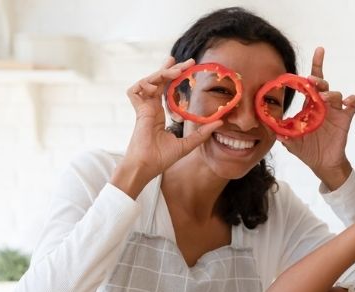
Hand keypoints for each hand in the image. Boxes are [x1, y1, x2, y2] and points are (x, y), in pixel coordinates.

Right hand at [113, 57, 222, 197]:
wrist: (147, 166)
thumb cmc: (162, 158)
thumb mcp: (187, 144)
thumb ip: (202, 133)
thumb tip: (220, 123)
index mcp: (159, 114)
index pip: (166, 89)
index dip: (174, 77)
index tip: (187, 68)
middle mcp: (150, 108)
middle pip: (158, 81)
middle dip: (170, 68)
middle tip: (187, 62)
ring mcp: (143, 109)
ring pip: (148, 82)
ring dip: (161, 74)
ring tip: (176, 71)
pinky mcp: (137, 111)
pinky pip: (134, 91)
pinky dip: (143, 84)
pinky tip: (156, 86)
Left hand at [280, 47, 354, 189]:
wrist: (323, 164)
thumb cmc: (307, 150)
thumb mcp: (291, 142)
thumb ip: (282, 134)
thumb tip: (270, 129)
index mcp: (309, 105)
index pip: (310, 83)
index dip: (316, 66)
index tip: (319, 50)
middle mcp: (322, 104)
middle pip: (323, 84)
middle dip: (318, 79)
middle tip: (312, 81)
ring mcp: (335, 111)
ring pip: (336, 93)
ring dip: (330, 93)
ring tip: (323, 99)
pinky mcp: (345, 119)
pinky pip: (352, 105)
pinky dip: (352, 100)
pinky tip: (347, 102)